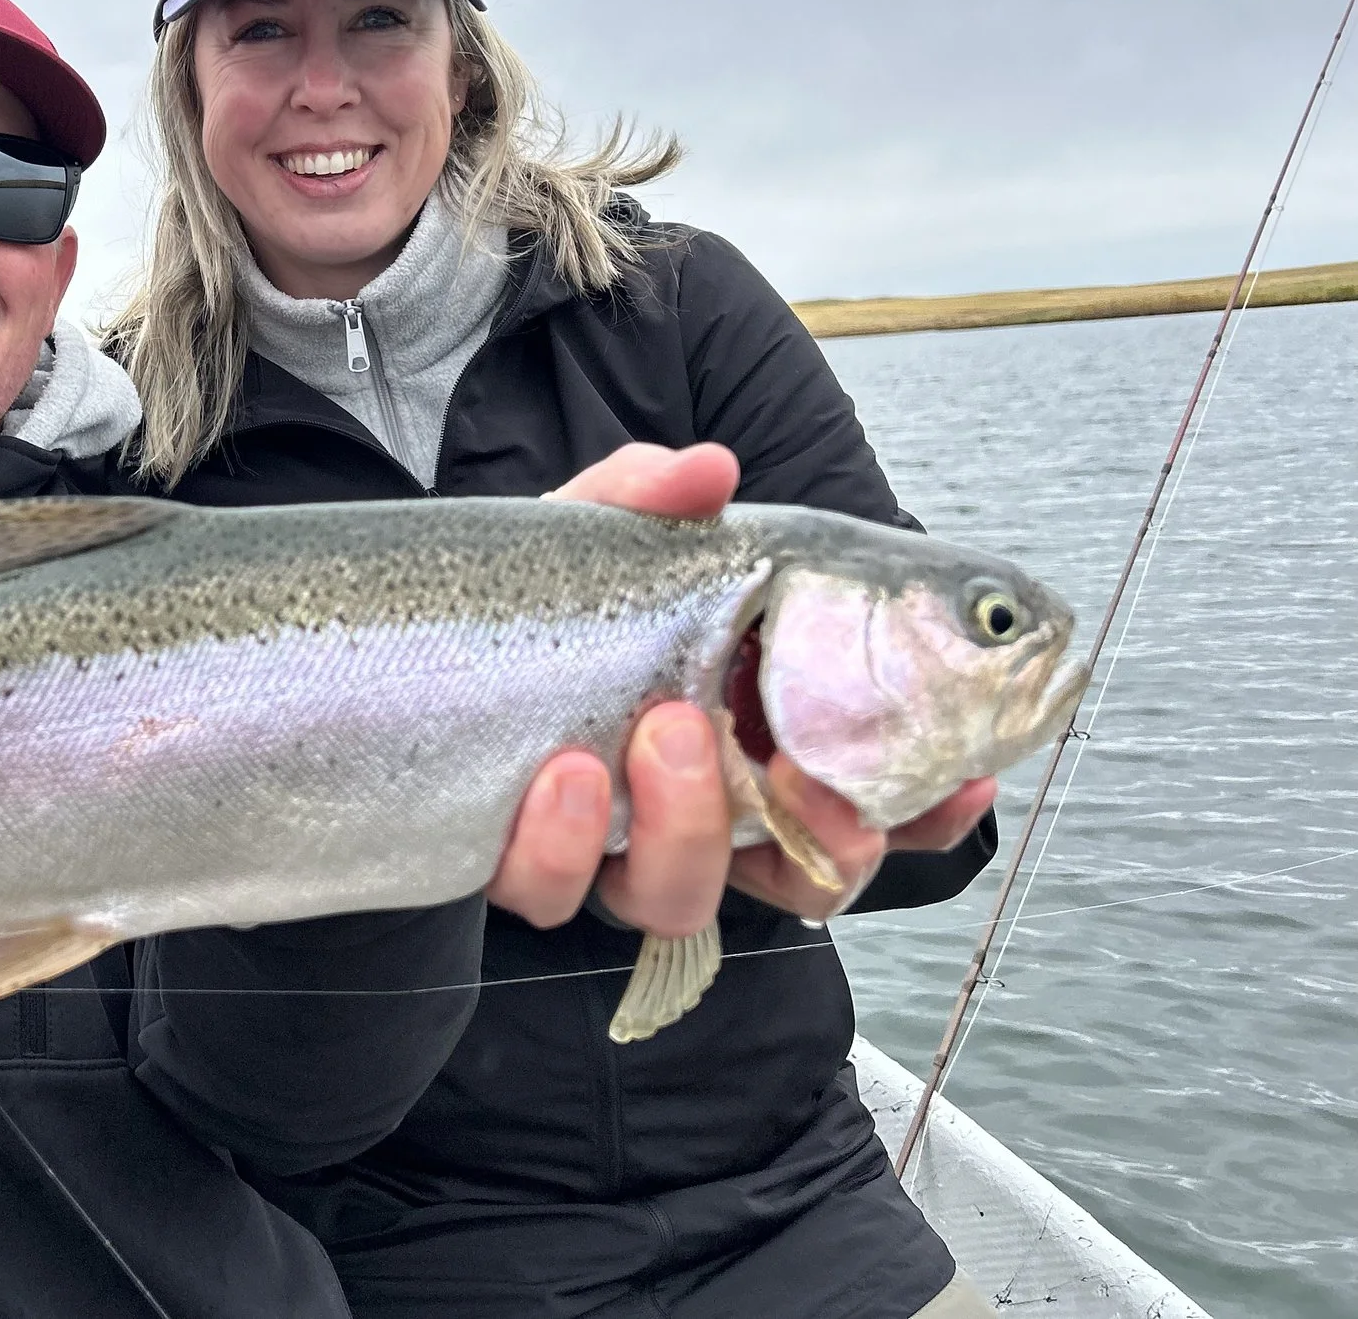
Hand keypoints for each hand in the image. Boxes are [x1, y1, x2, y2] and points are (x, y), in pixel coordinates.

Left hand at [484, 442, 993, 931]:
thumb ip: (651, 495)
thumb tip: (709, 470)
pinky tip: (562, 777)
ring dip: (685, 827)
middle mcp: (696, 807)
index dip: (926, 811)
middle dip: (819, 836)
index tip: (963, 786)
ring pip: (678, 897)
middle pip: (800, 874)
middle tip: (790, 762)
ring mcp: (610, 844)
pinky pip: (554, 891)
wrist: (405, 630)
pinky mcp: (526, 864)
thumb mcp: (597, 529)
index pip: (865, 798)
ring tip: (662, 733)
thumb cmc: (546, 589)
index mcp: (751, 735)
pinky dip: (562, 843)